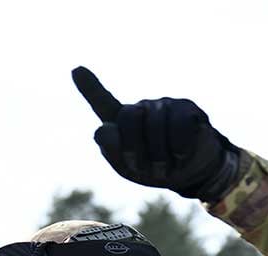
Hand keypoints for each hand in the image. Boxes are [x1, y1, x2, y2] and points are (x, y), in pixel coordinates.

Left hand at [72, 66, 241, 201]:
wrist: (191, 174)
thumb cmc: (154, 169)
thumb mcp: (129, 168)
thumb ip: (112, 150)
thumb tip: (103, 128)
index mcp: (121, 123)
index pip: (103, 103)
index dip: (90, 87)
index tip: (76, 70)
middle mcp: (141, 108)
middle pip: (129, 116)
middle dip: (135, 149)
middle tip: (145, 170)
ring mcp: (164, 106)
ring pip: (156, 125)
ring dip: (160, 157)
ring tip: (165, 168)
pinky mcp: (187, 109)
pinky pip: (178, 128)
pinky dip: (179, 150)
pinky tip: (181, 156)